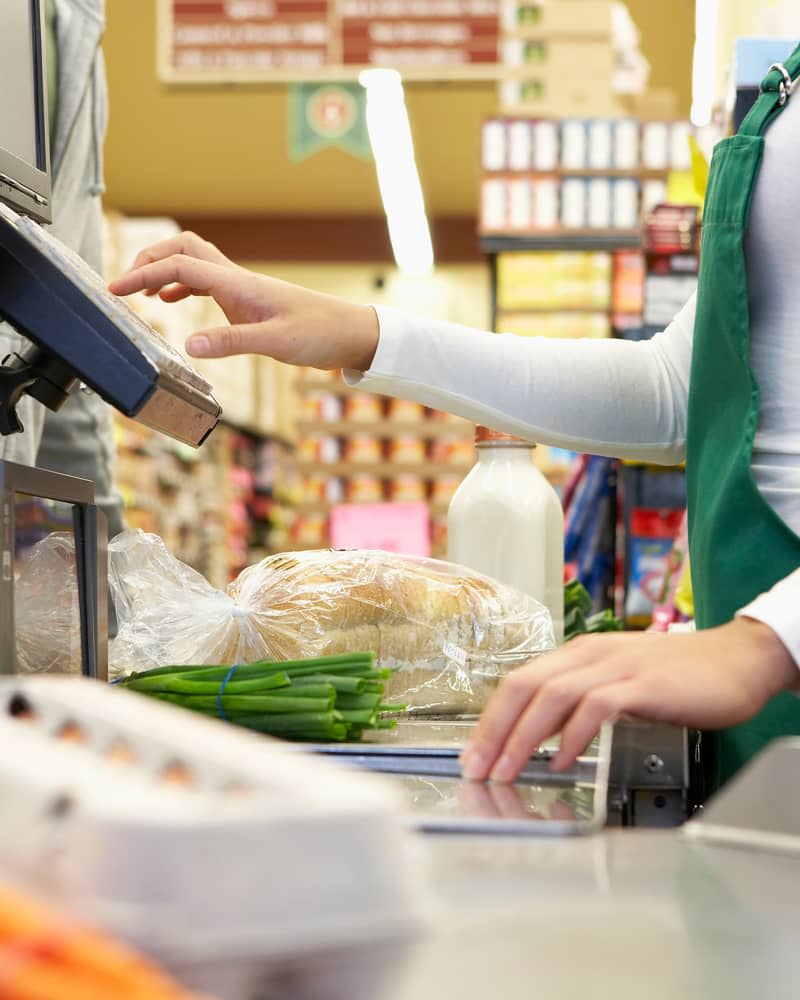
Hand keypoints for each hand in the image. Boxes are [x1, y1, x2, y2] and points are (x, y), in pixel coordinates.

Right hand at [108, 231, 379, 370]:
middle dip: (149, 260)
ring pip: (194, 263)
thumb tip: (189, 347)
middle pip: (182, 249)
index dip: (142, 274)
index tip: (115, 289)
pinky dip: (182, 285)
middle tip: (124, 285)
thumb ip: (232, 343)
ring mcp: (243, 288)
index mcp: (238, 284)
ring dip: (164, 271)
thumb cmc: (319, 334)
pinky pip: (207, 282)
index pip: (179, 265)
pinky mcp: (249, 301)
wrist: (350, 333)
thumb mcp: (275, 343)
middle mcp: (237, 279)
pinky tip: (172, 302)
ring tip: (140, 293)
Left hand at [460, 617, 797, 782]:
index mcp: (578, 654)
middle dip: (494, 730)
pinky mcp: (642, 684)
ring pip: (552, 696)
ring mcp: (615, 666)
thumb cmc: (676, 676)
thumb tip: (540, 736)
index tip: (473, 754)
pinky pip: (596, 707)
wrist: (735, 659)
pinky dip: (573, 735)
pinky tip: (563, 761)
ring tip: (509, 771)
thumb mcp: (617, 682)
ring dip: (524, 738)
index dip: (491, 719)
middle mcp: (589, 654)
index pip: (518, 682)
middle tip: (477, 768)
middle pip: (524, 687)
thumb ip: (580, 701)